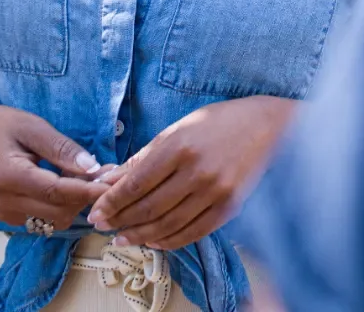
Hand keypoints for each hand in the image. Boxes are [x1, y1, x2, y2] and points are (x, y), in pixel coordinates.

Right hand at [0, 103, 111, 232]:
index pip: (57, 192)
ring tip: (89, 178)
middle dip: (86, 196)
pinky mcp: (9, 218)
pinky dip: (62, 206)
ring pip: (55, 220)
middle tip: (107, 174)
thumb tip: (93, 168)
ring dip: (76, 203)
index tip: (114, 183)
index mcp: (9, 176)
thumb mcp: (33, 126)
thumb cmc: (1, 125)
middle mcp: (5, 202)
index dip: (88, 190)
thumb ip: (62, 149)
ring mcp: (5, 214)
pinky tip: (70, 186)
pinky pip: (45, 219)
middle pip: (59, 211)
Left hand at [88, 96, 296, 249]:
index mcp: (179, 146)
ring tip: (124, 239)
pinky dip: (171, 240)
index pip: (136, 183)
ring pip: (168, 224)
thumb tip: (108, 177)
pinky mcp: (229, 206)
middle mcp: (196, 171)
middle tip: (104, 227)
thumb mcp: (178, 129)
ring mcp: (215, 191)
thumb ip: (143, 156)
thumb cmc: (218, 123)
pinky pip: (193, 232)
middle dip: (121, 220)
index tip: (96, 212)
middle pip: (148, 207)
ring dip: (141, 235)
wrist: (267, 127)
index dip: (112, 202)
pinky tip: (155, 240)